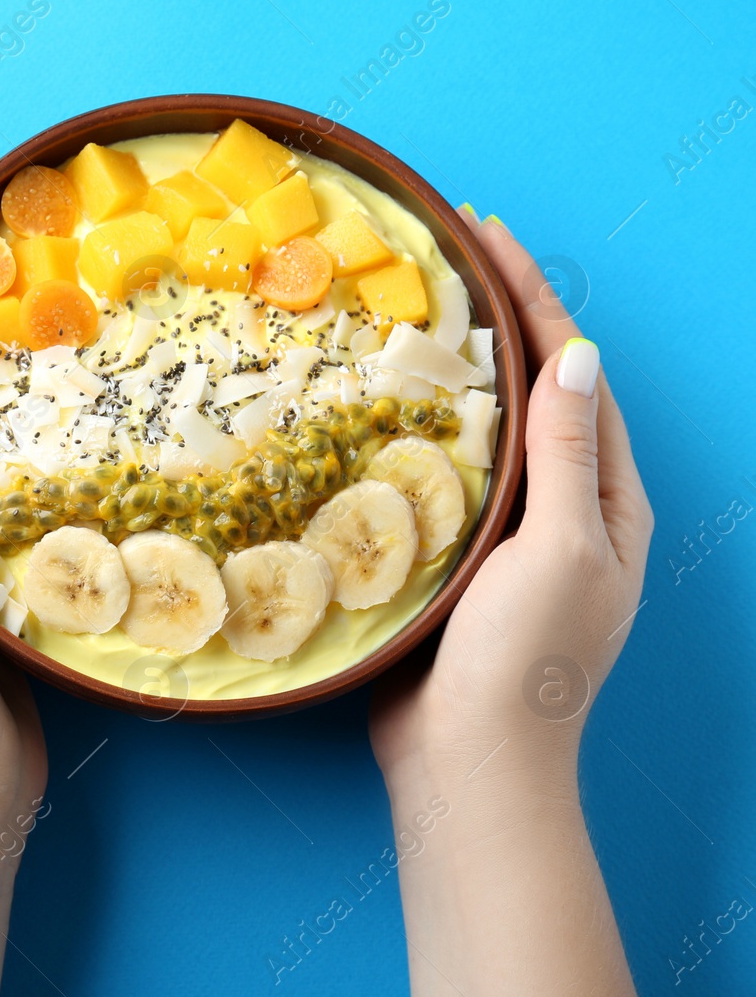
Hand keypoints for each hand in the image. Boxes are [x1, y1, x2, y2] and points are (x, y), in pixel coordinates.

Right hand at [370, 210, 653, 783]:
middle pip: (536, 392)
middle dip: (502, 321)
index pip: (576, 377)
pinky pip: (443, 478)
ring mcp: (510, 536)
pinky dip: (422, 433)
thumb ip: (570, 457)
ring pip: (488, 432)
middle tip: (452, 254)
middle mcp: (567, 511)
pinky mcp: (456, 561)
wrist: (468, 762)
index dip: (536, 301)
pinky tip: (387, 411)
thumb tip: (581, 357)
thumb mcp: (564, 550)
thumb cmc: (525, 661)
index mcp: (609, 503)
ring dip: (461, 370)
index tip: (490, 234)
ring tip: (419, 312)